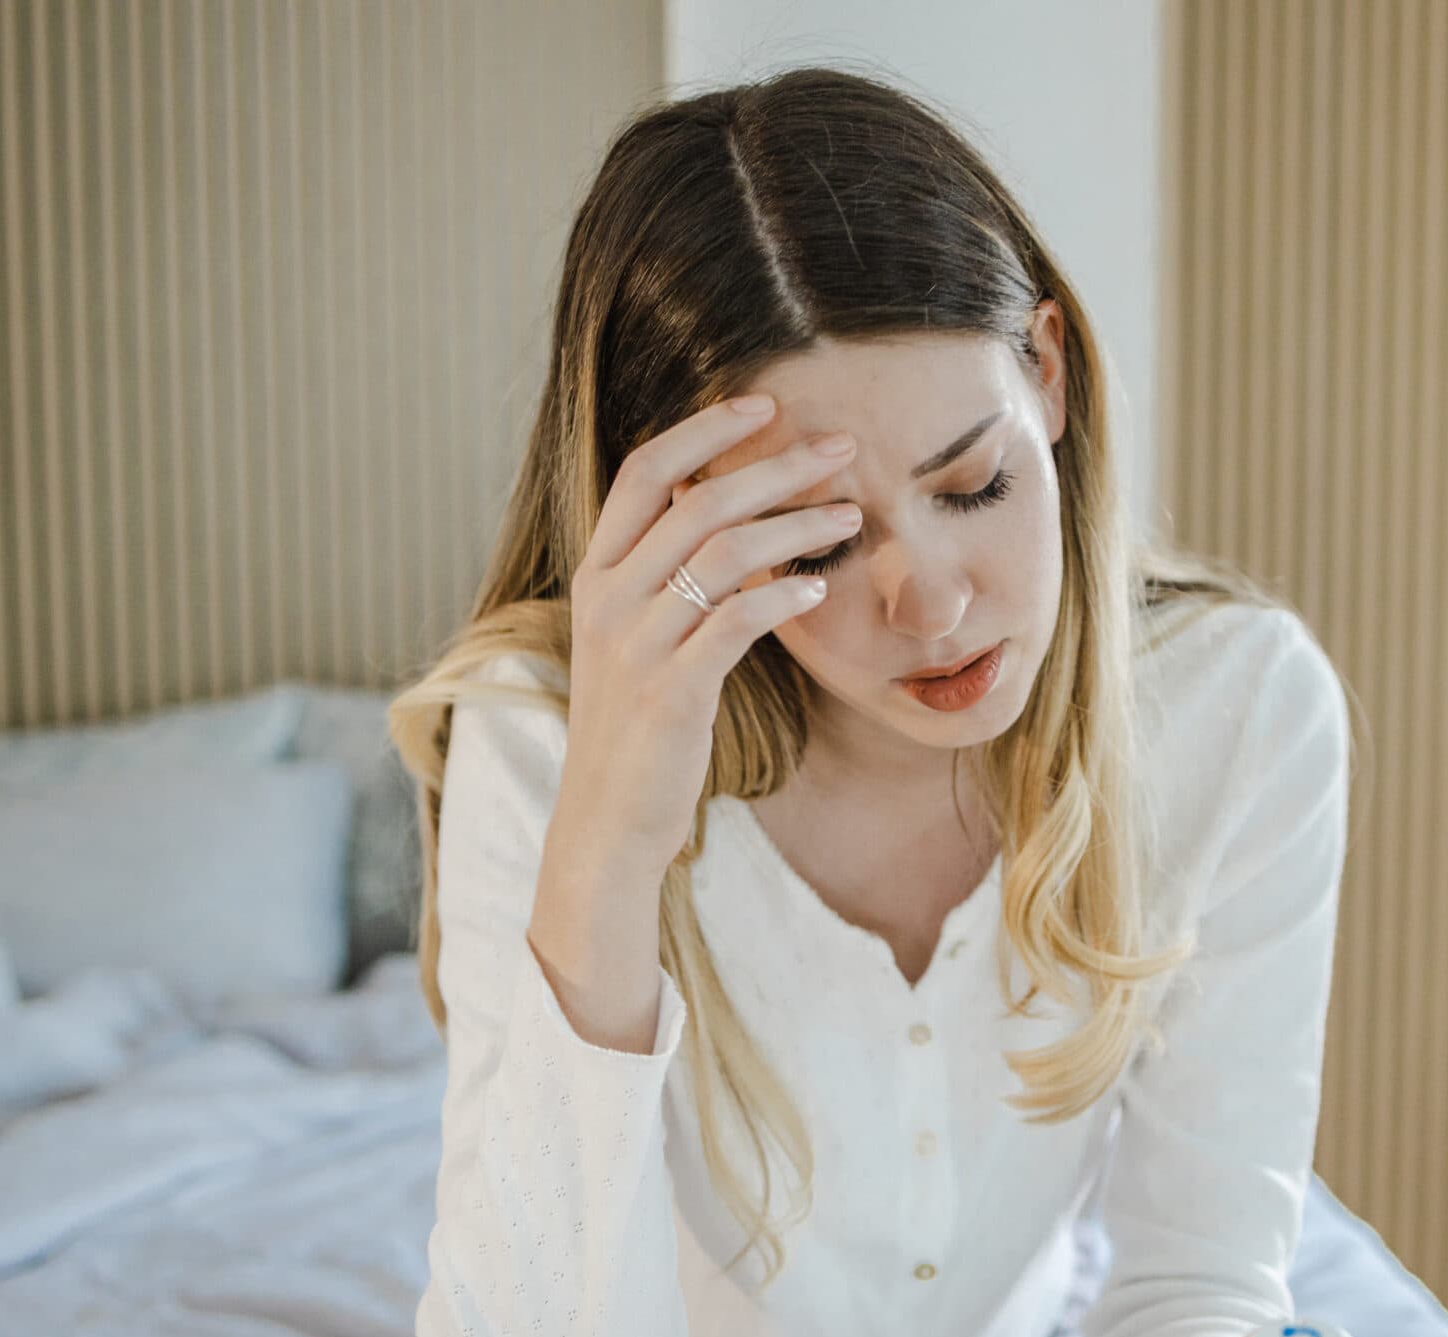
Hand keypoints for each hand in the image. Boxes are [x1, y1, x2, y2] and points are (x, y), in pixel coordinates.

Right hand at [556, 393, 864, 875]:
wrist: (606, 819)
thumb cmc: (636, 727)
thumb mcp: (635, 640)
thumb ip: (667, 578)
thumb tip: (730, 520)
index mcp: (596, 574)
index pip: (644, 472)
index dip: (705, 430)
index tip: (766, 405)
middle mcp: (608, 598)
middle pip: (698, 501)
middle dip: (776, 465)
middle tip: (841, 448)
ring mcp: (636, 644)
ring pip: (723, 552)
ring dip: (797, 525)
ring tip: (851, 515)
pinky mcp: (671, 691)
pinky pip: (736, 621)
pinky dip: (783, 595)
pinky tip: (819, 588)